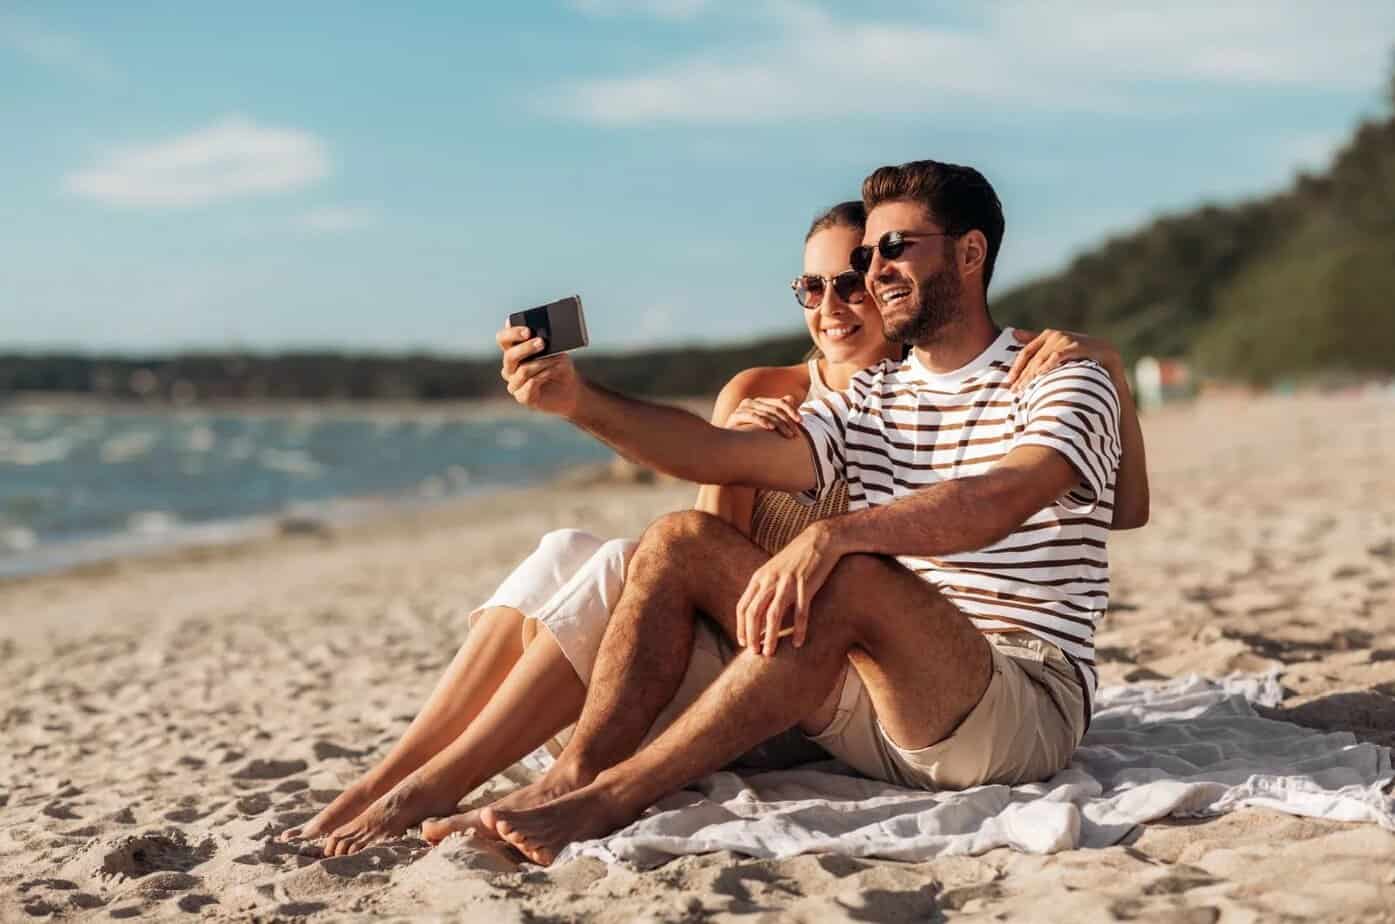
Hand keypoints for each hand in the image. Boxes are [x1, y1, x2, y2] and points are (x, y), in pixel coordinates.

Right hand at [497, 323, 581, 416]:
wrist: (570, 390)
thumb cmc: (560, 368)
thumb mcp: (556, 351)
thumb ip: (545, 343)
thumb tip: (542, 337)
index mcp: (513, 352)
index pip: (503, 339)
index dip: (512, 333)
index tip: (528, 331)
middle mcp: (510, 368)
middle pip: (509, 356)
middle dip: (526, 347)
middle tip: (542, 342)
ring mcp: (514, 383)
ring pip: (522, 370)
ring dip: (541, 364)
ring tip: (555, 361)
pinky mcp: (522, 397)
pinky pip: (528, 385)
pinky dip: (542, 377)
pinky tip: (551, 373)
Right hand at [724, 395, 801, 437]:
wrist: (729, 446)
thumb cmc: (750, 436)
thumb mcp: (768, 426)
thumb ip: (779, 412)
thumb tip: (791, 397)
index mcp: (760, 402)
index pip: (780, 403)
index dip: (792, 411)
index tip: (801, 422)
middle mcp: (751, 402)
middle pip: (775, 409)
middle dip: (787, 421)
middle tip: (795, 434)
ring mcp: (742, 408)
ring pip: (766, 413)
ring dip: (779, 424)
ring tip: (788, 435)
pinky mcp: (735, 416)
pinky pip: (751, 416)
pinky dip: (762, 420)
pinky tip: (770, 428)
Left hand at [736, 522, 843, 656]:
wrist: (819, 539)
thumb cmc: (796, 559)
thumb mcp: (774, 571)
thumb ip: (764, 589)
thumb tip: (758, 615)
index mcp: (759, 578)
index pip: (743, 607)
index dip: (741, 627)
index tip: (743, 643)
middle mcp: (770, 580)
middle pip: (754, 613)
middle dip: (752, 635)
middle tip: (755, 653)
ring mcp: (787, 583)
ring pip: (773, 615)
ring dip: (770, 637)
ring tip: (770, 652)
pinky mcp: (805, 585)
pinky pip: (800, 612)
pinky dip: (798, 629)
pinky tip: (798, 642)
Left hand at [1006, 328, 1121, 392]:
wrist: (1108, 355)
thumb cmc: (1080, 353)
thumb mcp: (1057, 348)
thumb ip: (1036, 340)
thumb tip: (1013, 333)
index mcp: (1048, 335)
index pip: (1026, 352)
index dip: (1016, 368)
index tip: (1008, 383)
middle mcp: (1055, 335)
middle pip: (1032, 358)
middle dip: (1022, 376)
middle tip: (1014, 392)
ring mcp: (1065, 339)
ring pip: (1041, 359)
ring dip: (1031, 376)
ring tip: (1024, 389)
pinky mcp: (1076, 346)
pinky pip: (1057, 357)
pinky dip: (1047, 365)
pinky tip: (1040, 376)